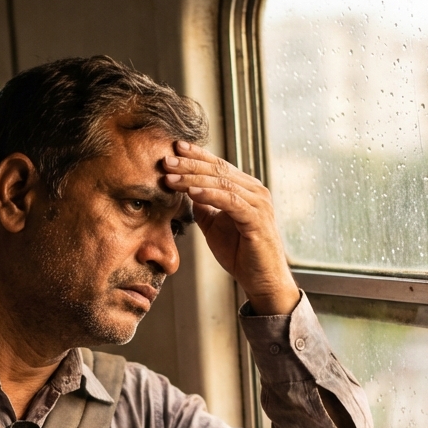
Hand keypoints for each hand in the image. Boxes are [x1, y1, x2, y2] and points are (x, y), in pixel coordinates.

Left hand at [164, 141, 301, 315]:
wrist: (260, 279)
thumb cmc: (240, 253)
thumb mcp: (214, 225)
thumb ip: (203, 206)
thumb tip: (185, 191)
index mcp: (245, 188)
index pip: (218, 166)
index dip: (196, 156)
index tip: (174, 148)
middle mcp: (255, 190)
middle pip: (218, 170)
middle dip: (190, 164)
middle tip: (166, 160)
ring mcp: (258, 203)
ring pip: (222, 183)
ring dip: (193, 179)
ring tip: (171, 177)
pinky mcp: (257, 219)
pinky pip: (230, 202)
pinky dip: (210, 195)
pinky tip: (190, 193)